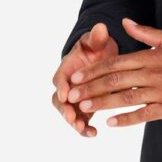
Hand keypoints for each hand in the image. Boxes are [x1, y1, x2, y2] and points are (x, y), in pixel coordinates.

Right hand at [52, 22, 118, 136]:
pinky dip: (85, 128)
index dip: (62, 86)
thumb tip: (100, 28)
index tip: (65, 93)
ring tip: (82, 128)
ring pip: (69, 113)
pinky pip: (82, 120)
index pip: (59, 78)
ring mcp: (75, 98)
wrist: (102, 56)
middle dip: (65, 109)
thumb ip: (97, 37)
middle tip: (72, 117)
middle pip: (60, 100)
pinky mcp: (85, 107)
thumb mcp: (96, 40)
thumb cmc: (96, 47)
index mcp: (68, 68)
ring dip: (75, 122)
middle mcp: (68, 85)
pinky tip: (94, 133)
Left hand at [65, 18, 161, 127]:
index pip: (117, 63)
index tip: (78, 77)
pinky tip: (111, 122)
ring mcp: (161, 92)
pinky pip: (144, 115)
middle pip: (116, 81)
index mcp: (152, 56)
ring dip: (103, 103)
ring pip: (126, 98)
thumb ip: (146, 32)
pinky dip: (127, 119)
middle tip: (72, 95)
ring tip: (85, 108)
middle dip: (92, 88)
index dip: (95, 70)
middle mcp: (153, 74)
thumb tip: (126, 21)